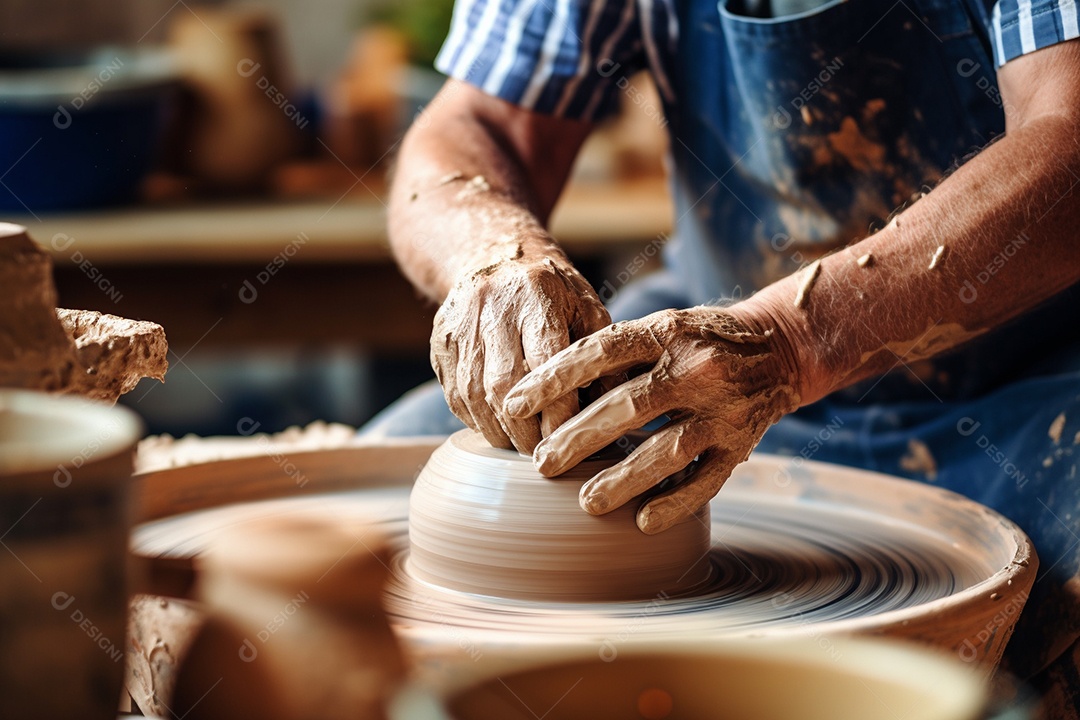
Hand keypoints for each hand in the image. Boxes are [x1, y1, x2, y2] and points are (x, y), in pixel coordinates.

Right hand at [432, 254, 609, 453]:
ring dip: (499, 431)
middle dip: (526, 430)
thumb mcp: (586, 306)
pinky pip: (455, 394)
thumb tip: (614, 408)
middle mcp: (492, 309)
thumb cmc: (552, 289)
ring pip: (474, 395)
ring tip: (523, 449)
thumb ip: (601, 353)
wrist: (492, 254)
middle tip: (546, 457)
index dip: (558, 409)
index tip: (574, 440)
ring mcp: (460, 326)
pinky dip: (477, 420)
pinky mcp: (440, 342)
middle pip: (505, 385)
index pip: (546, 363)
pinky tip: (498, 429)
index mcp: (536, 295)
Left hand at [502, 307, 800, 532]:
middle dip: (579, 437)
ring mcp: (722, 410)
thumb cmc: (696, 340)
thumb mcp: (660, 329)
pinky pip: (706, 480)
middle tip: (541, 463)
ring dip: (622, 479)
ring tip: (585, 501)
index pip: (601, 352)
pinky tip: (642, 520)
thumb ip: (615, 354)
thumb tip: (546, 389)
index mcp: (666, 332)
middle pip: (630, 406)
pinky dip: (675, 503)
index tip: (514, 404)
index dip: (553, 378)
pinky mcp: (741, 445)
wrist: (778, 348)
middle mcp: (696, 368)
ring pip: (667, 450)